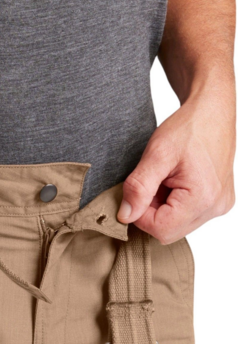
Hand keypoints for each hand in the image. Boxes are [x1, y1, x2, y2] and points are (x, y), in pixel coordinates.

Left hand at [117, 88, 235, 243]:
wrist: (212, 111)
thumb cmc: (189, 127)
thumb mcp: (157, 154)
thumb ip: (139, 187)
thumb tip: (125, 216)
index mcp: (203, 197)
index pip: (160, 229)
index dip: (141, 214)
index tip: (139, 190)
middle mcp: (215, 207)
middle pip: (169, 231)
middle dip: (151, 212)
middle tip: (153, 182)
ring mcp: (219, 206)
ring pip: (176, 226)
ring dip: (162, 208)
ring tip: (166, 180)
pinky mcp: (217, 202)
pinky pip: (187, 217)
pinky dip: (174, 205)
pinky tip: (175, 183)